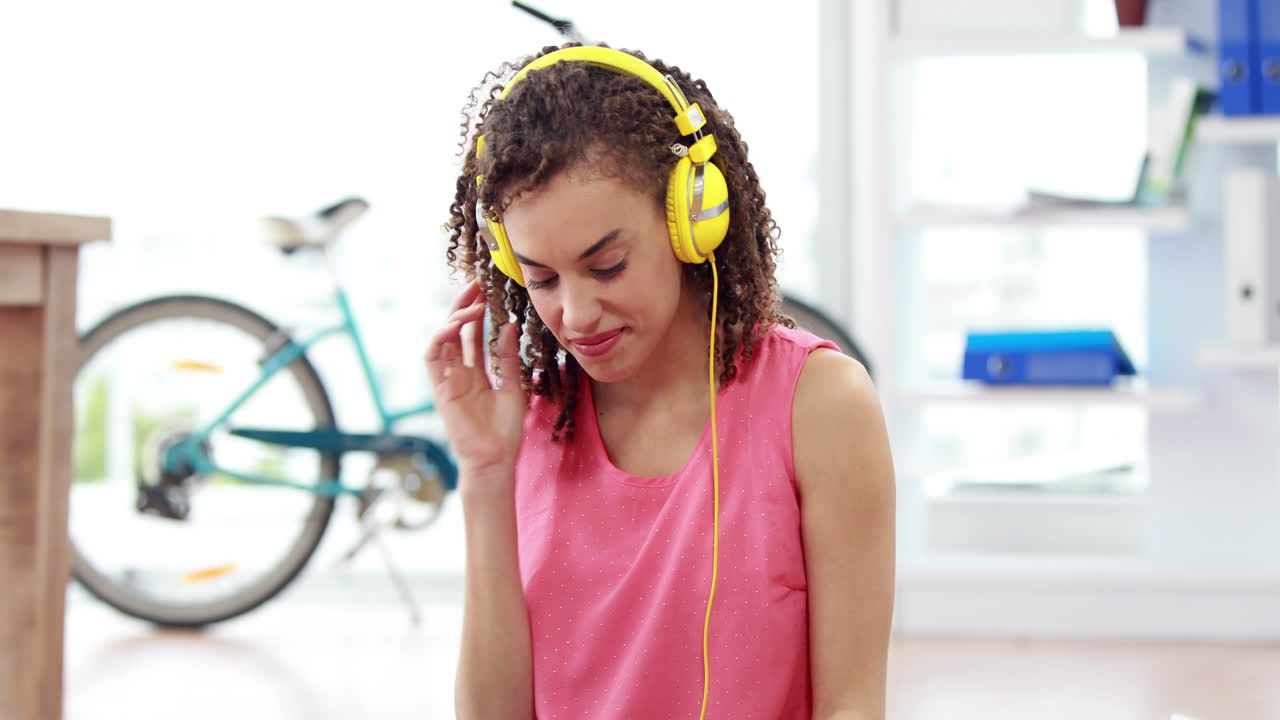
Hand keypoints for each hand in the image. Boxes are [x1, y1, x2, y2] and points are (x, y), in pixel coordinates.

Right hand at [425, 282, 526, 482]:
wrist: (496, 459)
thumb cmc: (505, 430)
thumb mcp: (514, 386)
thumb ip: (508, 358)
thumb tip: (509, 326)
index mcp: (476, 373)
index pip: (471, 335)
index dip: (477, 313)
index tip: (487, 292)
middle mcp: (459, 373)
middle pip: (455, 332)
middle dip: (463, 306)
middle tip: (476, 285)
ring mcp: (447, 380)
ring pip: (442, 339)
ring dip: (453, 317)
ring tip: (471, 302)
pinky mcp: (440, 389)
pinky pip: (432, 357)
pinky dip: (440, 337)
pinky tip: (455, 324)